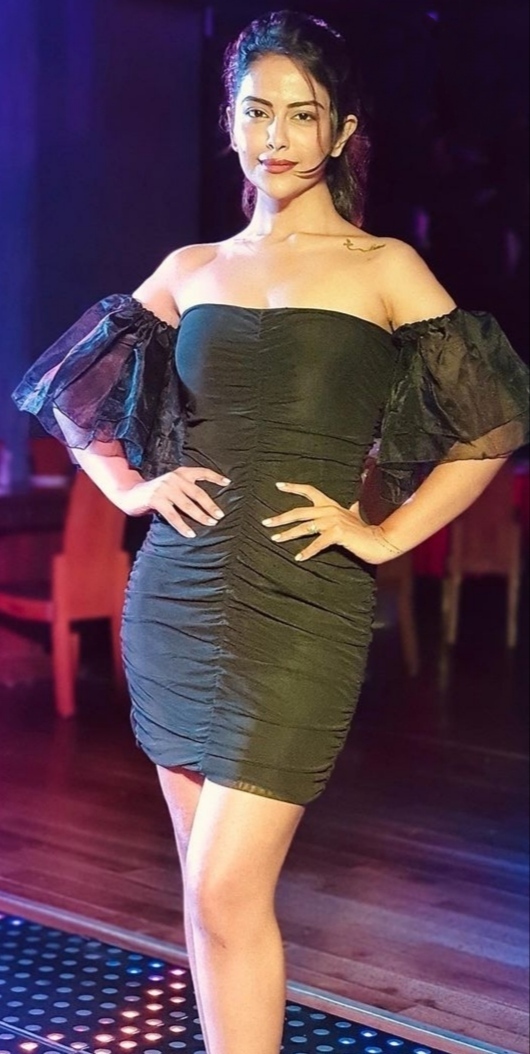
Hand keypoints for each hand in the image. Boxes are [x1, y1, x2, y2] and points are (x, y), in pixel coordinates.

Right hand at [118, 466, 229, 536]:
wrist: (130, 494)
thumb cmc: (154, 493)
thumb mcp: (171, 486)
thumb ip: (185, 489)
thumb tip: (205, 504)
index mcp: (179, 473)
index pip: (201, 472)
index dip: (215, 477)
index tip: (228, 482)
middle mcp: (173, 478)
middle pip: (197, 492)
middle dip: (210, 505)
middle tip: (219, 515)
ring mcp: (164, 488)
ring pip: (187, 505)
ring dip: (200, 516)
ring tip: (210, 523)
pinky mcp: (156, 499)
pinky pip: (173, 516)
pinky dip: (182, 526)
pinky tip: (190, 534)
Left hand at [262, 482, 402, 564]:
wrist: (379, 540)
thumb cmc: (365, 530)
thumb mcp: (355, 515)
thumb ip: (351, 509)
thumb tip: (354, 503)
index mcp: (330, 505)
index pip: (309, 491)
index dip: (293, 487)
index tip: (278, 485)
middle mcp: (329, 510)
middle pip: (299, 512)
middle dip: (281, 518)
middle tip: (266, 523)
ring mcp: (333, 521)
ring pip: (304, 527)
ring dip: (288, 534)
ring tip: (275, 539)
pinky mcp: (337, 533)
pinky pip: (317, 543)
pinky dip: (307, 551)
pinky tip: (298, 557)